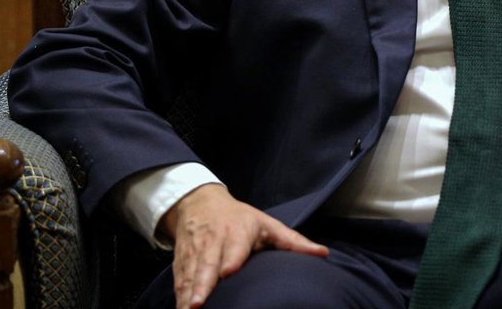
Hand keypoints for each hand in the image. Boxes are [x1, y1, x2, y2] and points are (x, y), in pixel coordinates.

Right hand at [162, 183, 328, 308]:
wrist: (199, 203)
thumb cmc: (240, 218)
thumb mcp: (268, 224)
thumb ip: (293, 241)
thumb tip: (323, 254)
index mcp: (237, 231)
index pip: (234, 246)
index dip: (231, 259)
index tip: (228, 271)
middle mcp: (214, 241)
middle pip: (207, 264)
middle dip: (202, 283)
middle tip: (199, 303)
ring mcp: (195, 252)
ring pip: (190, 274)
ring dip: (187, 293)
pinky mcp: (181, 261)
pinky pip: (179, 279)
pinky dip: (178, 295)